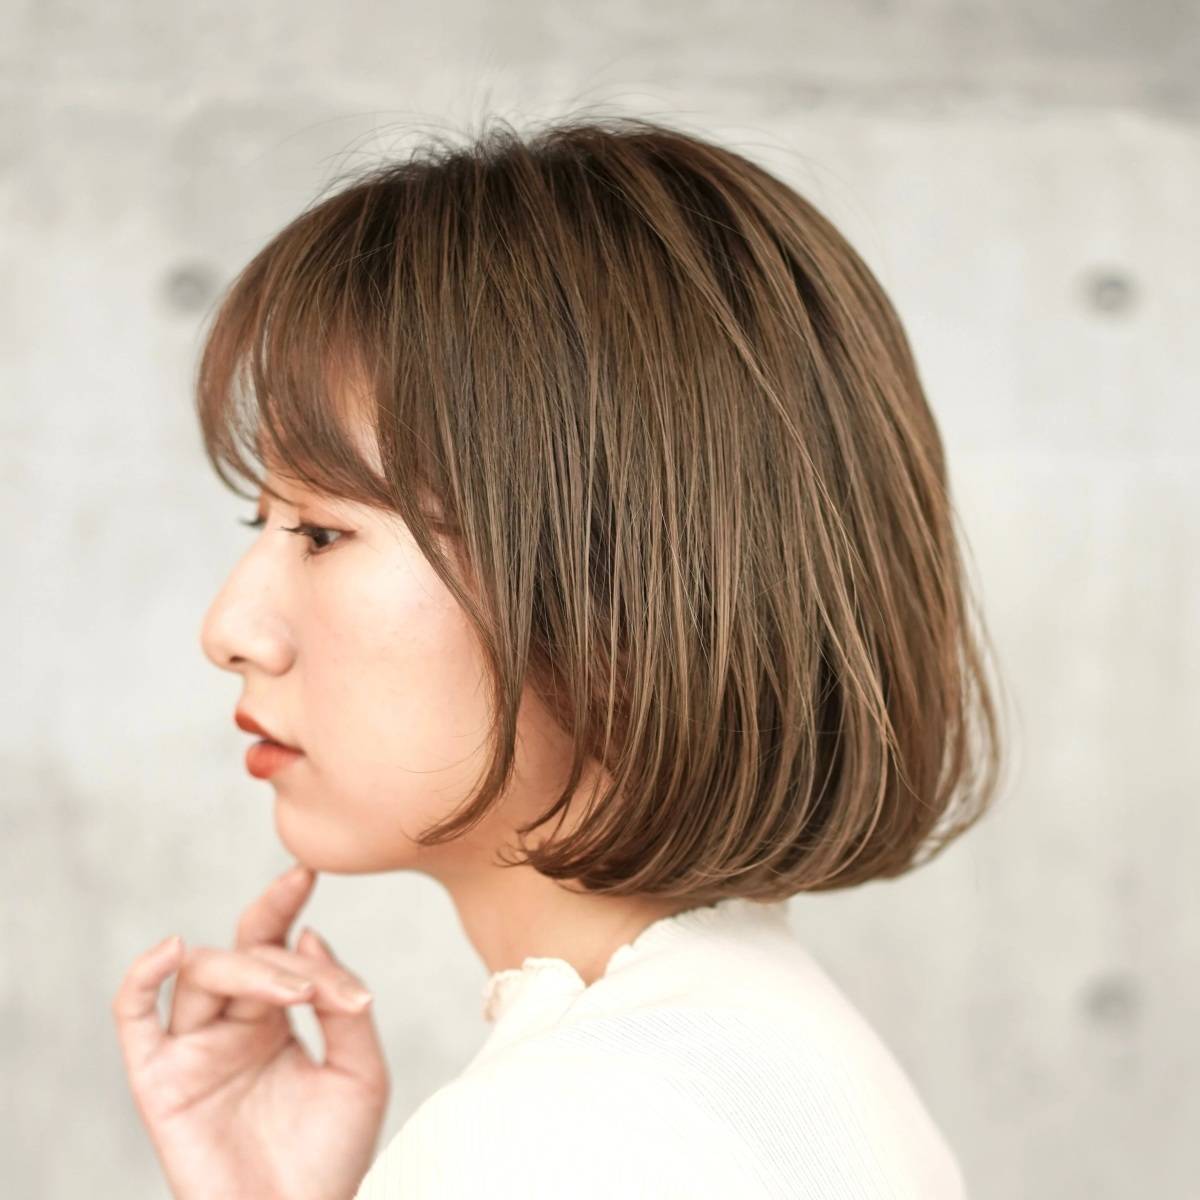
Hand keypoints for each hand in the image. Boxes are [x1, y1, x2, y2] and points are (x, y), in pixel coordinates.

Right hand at [111, 865, 389, 1199]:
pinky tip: (170, 950)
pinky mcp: (160, 1080)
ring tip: (295, 993)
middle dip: (282, 951)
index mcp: (277, 1018)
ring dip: (252, 969)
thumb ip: (342, 1004)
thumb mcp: (361, 1073)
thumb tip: (310, 936)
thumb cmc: (332, 1159)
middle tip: (321, 990)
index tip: (309, 870)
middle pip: (243, 952)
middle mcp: (233, 1024)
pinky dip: (142, 977)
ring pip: (204, 973)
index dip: (284, 903)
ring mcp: (194, 1049)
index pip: (274, 943)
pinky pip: (133, 1017)